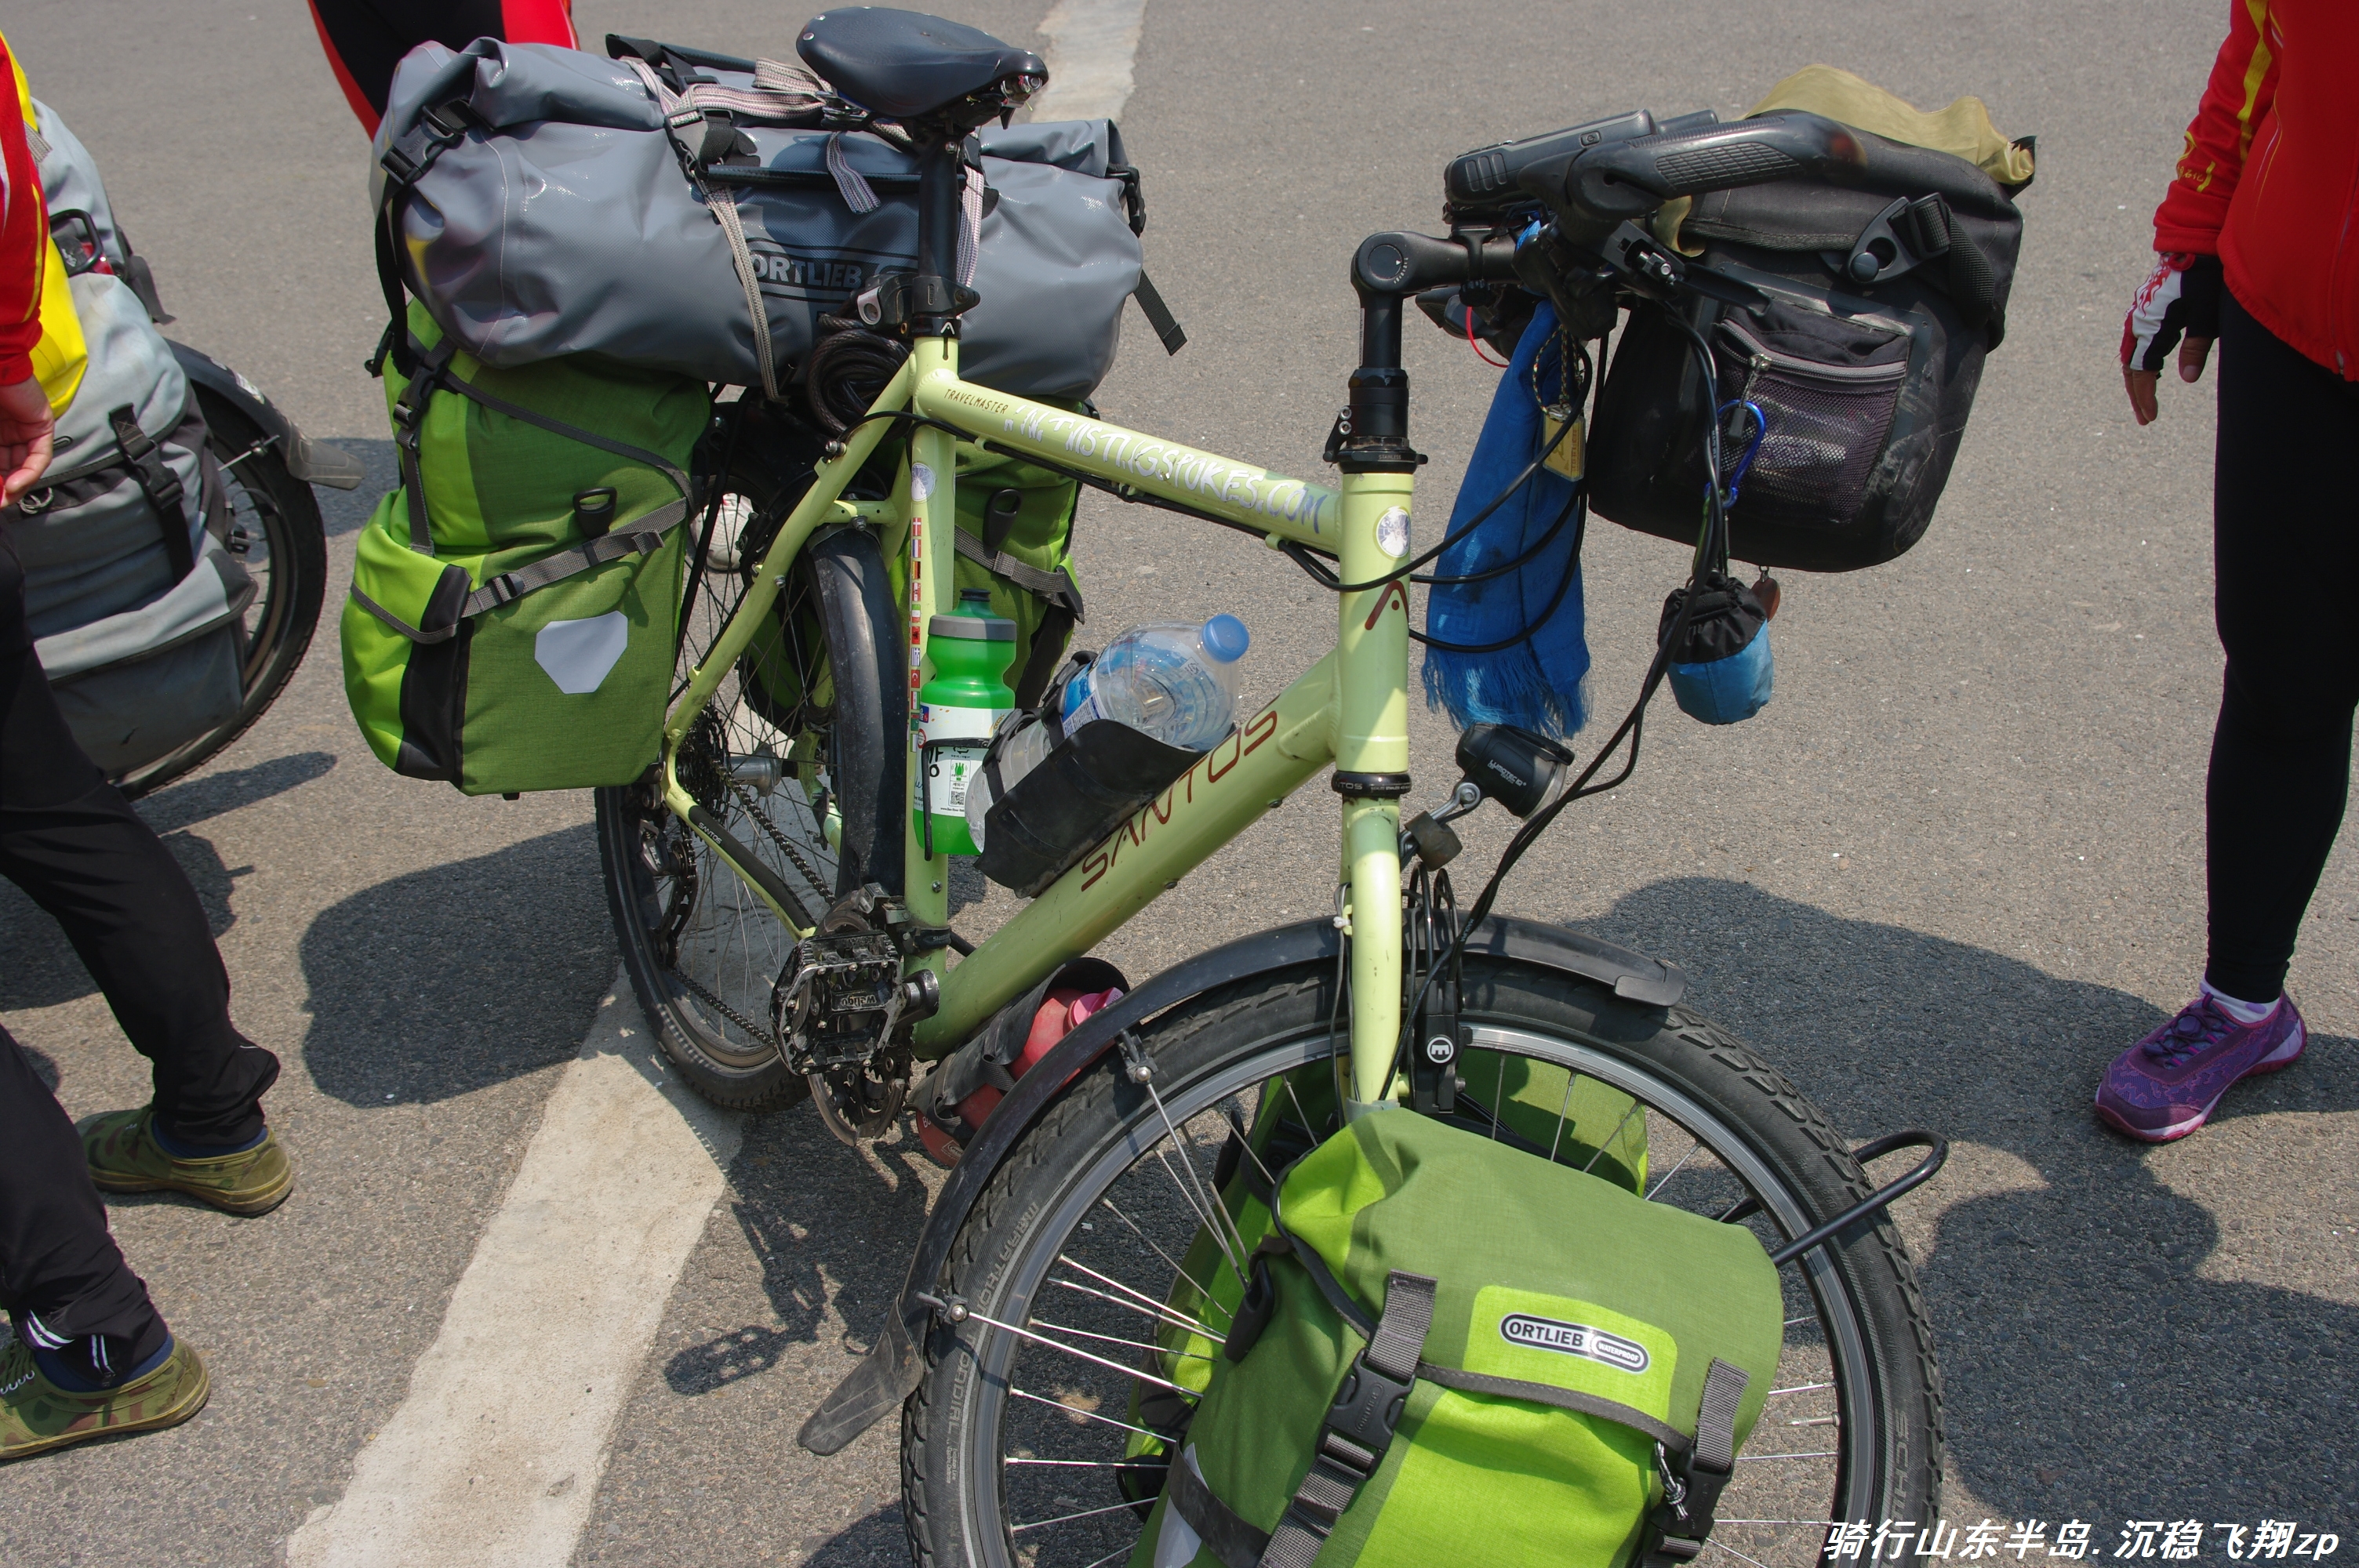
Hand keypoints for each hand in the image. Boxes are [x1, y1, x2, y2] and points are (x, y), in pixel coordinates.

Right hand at [0, 375, 54, 505]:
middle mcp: (10, 433)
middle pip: (11, 468)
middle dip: (4, 488)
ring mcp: (27, 430)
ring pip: (26, 467)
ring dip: (16, 486)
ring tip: (4, 499)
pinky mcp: (41, 426)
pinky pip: (39, 457)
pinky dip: (28, 474)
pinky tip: (15, 485)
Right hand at [2120, 252, 2220, 424]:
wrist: (2196, 241)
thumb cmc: (2206, 277)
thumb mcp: (2207, 314)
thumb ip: (2196, 347)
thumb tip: (2186, 380)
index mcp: (2152, 325)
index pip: (2142, 370)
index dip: (2145, 395)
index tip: (2152, 416)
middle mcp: (2140, 321)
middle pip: (2131, 366)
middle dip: (2137, 393)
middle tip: (2146, 418)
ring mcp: (2141, 314)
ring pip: (2132, 354)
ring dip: (2137, 378)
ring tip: (2145, 399)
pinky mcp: (2147, 308)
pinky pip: (2137, 341)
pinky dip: (2141, 361)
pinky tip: (2151, 369)